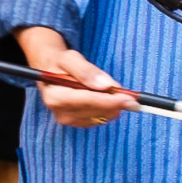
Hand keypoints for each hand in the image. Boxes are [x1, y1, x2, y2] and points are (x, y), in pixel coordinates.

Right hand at [15, 27, 131, 127]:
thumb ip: (87, 71)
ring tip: (110, 90)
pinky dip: (108, 109)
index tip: (130, 98)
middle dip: (115, 101)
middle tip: (128, 93)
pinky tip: (105, 98)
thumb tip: (106, 86)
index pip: (88, 102)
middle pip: (97, 111)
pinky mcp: (77, 123)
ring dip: (112, 105)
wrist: (52, 73)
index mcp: (56, 96)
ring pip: (101, 116)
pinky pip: (100, 119)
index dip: (111, 100)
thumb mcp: (71, 59)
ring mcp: (68, 120)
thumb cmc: (61, 64)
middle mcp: (60, 112)